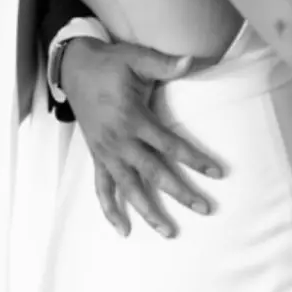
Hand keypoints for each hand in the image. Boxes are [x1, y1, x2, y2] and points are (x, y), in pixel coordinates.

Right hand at [60, 38, 219, 237]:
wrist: (74, 67)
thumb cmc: (110, 63)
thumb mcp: (136, 58)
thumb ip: (164, 64)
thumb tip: (191, 60)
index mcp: (132, 118)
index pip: (169, 145)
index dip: (194, 159)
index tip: (217, 173)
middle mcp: (119, 141)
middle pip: (153, 173)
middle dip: (180, 193)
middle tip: (205, 209)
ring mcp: (106, 152)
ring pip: (128, 188)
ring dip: (148, 211)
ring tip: (169, 232)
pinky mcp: (97, 156)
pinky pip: (101, 188)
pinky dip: (110, 210)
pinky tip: (123, 230)